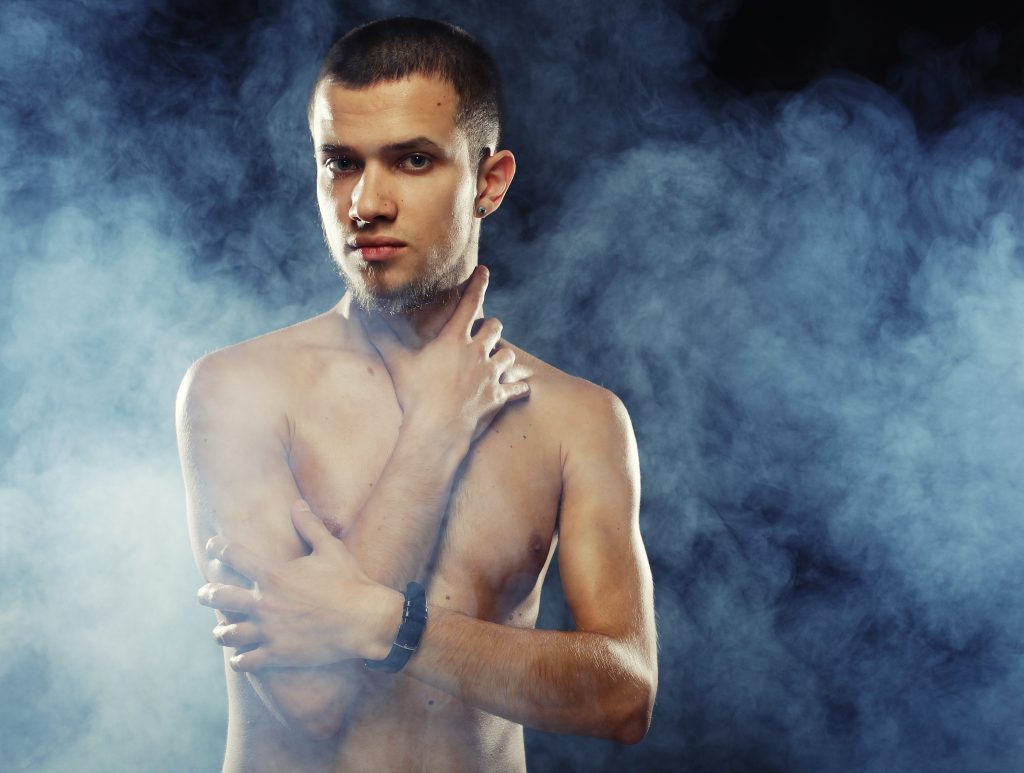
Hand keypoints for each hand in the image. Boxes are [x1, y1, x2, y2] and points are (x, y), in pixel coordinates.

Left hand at [198, 500, 400, 670]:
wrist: (366, 620)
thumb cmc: (350, 581)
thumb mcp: (330, 548)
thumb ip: (309, 525)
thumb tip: (297, 504)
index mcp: (274, 574)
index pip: (233, 556)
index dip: (218, 549)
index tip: (212, 547)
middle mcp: (264, 602)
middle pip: (219, 597)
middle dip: (207, 593)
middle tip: (205, 593)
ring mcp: (269, 631)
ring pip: (227, 633)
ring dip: (221, 630)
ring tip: (221, 630)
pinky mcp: (278, 654)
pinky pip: (246, 661)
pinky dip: (239, 659)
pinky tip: (239, 657)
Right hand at [364, 265, 529, 441]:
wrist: (437, 431)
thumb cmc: (414, 395)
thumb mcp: (396, 363)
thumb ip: (382, 337)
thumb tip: (362, 315)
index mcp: (454, 340)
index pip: (470, 304)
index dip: (477, 284)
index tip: (484, 270)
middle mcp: (477, 353)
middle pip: (495, 328)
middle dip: (491, 328)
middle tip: (485, 331)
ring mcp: (491, 376)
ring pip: (509, 355)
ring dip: (503, 356)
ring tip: (498, 360)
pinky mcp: (499, 397)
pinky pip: (517, 388)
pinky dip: (518, 387)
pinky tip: (520, 389)